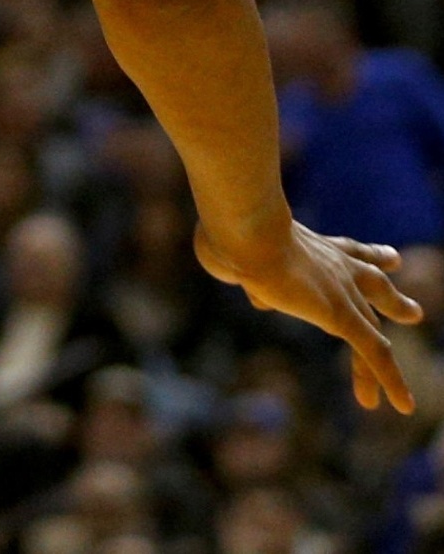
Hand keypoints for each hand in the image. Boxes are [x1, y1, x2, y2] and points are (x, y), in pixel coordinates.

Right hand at [200, 216, 423, 408]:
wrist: (246, 233)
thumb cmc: (227, 233)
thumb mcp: (224, 249)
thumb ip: (233, 265)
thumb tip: (246, 285)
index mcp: (308, 244)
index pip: (345, 250)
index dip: (366, 255)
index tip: (390, 258)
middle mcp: (332, 262)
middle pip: (370, 281)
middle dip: (391, 295)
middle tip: (414, 311)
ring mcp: (339, 291)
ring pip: (372, 325)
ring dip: (393, 339)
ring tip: (415, 351)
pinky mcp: (342, 317)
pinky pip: (373, 353)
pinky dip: (388, 380)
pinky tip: (403, 406)